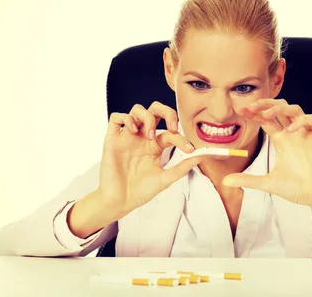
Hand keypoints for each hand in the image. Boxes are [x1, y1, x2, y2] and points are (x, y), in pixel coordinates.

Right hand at [99, 102, 199, 216]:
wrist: (120, 202)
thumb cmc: (140, 192)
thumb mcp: (165, 179)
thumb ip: (182, 167)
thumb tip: (199, 156)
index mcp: (155, 146)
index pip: (171, 132)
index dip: (182, 137)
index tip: (190, 149)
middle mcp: (142, 138)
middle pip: (154, 110)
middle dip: (166, 112)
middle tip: (172, 127)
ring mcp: (127, 137)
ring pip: (136, 110)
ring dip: (147, 116)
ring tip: (150, 134)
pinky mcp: (112, 140)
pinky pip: (116, 118)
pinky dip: (126, 119)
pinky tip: (133, 131)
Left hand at [222, 99, 311, 208]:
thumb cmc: (298, 189)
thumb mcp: (269, 184)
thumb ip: (248, 180)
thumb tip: (225, 181)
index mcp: (282, 141)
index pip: (266, 120)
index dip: (254, 113)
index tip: (241, 110)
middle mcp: (293, 134)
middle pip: (280, 109)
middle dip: (266, 104)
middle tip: (251, 107)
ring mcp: (307, 135)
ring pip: (296, 109)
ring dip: (281, 108)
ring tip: (267, 114)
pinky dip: (303, 120)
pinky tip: (291, 130)